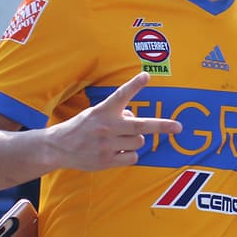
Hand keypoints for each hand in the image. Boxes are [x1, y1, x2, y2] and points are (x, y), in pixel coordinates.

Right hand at [47, 72, 180, 169]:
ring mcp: (107, 145)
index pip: (121, 95)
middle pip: (141, 126)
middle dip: (162, 126)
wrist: (58, 147)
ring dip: (136, 139)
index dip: (134, 85)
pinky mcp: (107, 160)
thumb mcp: (96, 113)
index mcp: (103, 111)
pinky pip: (133, 157)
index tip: (146, 76)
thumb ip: (116, 113)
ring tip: (120, 139)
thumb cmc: (82, 127)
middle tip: (178, 127)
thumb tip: (134, 117)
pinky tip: (116, 151)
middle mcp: (107, 126)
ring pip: (139, 141)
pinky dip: (129, 154)